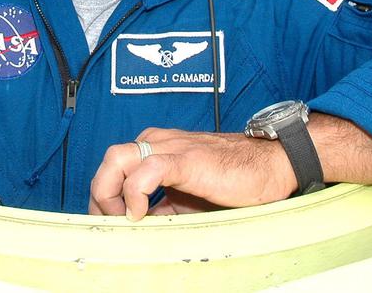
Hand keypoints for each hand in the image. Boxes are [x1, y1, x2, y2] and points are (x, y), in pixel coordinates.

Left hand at [88, 127, 295, 220]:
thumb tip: (134, 229)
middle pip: (108, 160)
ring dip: (110, 192)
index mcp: (155, 148)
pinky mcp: (187, 159)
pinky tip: (141, 212)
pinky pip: (148, 169)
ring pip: (118, 158)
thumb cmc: (233, 180)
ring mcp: (171, 148)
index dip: (104, 198)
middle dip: (100, 195)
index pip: (113, 168)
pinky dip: (135, 192)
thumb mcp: (186, 200)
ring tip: (124, 219)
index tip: (109, 223)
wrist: (271, 165)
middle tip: (111, 223)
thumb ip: (160, 209)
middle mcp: (157, 142)